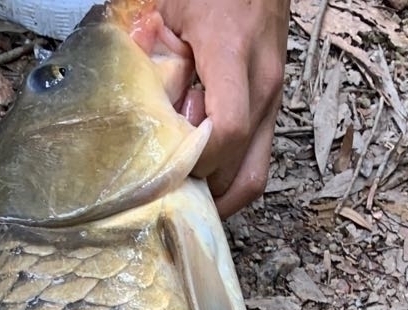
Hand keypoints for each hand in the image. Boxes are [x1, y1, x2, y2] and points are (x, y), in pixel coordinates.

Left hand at [160, 0, 289, 216]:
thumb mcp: (169, 8)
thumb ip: (150, 55)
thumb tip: (134, 108)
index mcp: (232, 53)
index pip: (228, 131)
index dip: (198, 160)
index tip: (170, 165)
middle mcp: (262, 82)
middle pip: (238, 168)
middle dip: (202, 186)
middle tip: (168, 185)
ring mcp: (273, 99)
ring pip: (253, 176)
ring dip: (219, 193)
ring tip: (187, 189)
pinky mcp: (273, 108)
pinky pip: (256, 162)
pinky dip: (229, 178)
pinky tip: (203, 173)